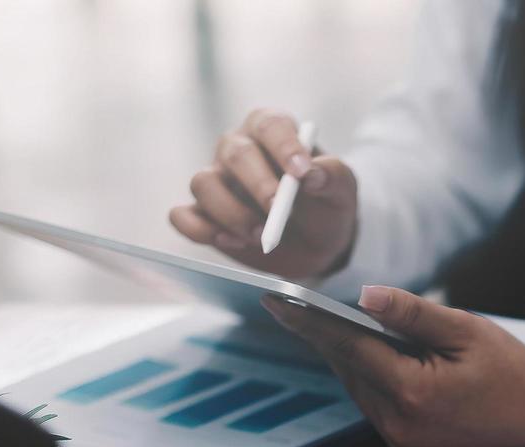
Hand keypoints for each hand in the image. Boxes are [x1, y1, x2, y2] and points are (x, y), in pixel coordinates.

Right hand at [170, 108, 358, 278]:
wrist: (315, 243)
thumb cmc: (325, 204)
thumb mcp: (341, 189)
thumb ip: (332, 175)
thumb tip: (312, 174)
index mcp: (272, 130)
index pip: (271, 125)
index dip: (283, 146)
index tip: (300, 173)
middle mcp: (237, 149)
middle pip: (234, 153)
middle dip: (257, 184)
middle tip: (277, 210)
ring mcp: (216, 180)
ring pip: (203, 183)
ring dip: (230, 212)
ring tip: (260, 236)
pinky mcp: (202, 213)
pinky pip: (182, 216)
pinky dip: (200, 230)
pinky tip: (230, 242)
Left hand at [260, 286, 524, 446]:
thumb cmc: (514, 371)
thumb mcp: (467, 330)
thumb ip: (413, 314)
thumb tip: (365, 296)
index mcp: (413, 393)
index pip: (348, 348)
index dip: (310, 321)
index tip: (276, 300)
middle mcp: (401, 427)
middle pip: (350, 371)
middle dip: (333, 338)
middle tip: (305, 306)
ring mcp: (404, 446)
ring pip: (361, 392)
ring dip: (355, 362)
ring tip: (346, 329)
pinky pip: (378, 411)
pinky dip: (375, 384)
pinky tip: (381, 362)